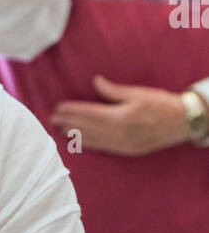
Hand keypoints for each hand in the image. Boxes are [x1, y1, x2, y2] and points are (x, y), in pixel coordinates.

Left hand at [50, 74, 189, 154]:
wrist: (181, 123)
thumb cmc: (160, 104)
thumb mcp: (137, 93)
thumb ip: (113, 91)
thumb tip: (94, 81)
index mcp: (120, 116)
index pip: (89, 113)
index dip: (72, 111)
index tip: (58, 108)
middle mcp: (119, 133)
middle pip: (87, 128)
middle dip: (68, 123)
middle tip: (51, 120)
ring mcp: (122, 144)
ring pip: (92, 140)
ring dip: (74, 135)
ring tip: (59, 130)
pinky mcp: (126, 151)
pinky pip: (102, 148)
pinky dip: (88, 144)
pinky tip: (78, 142)